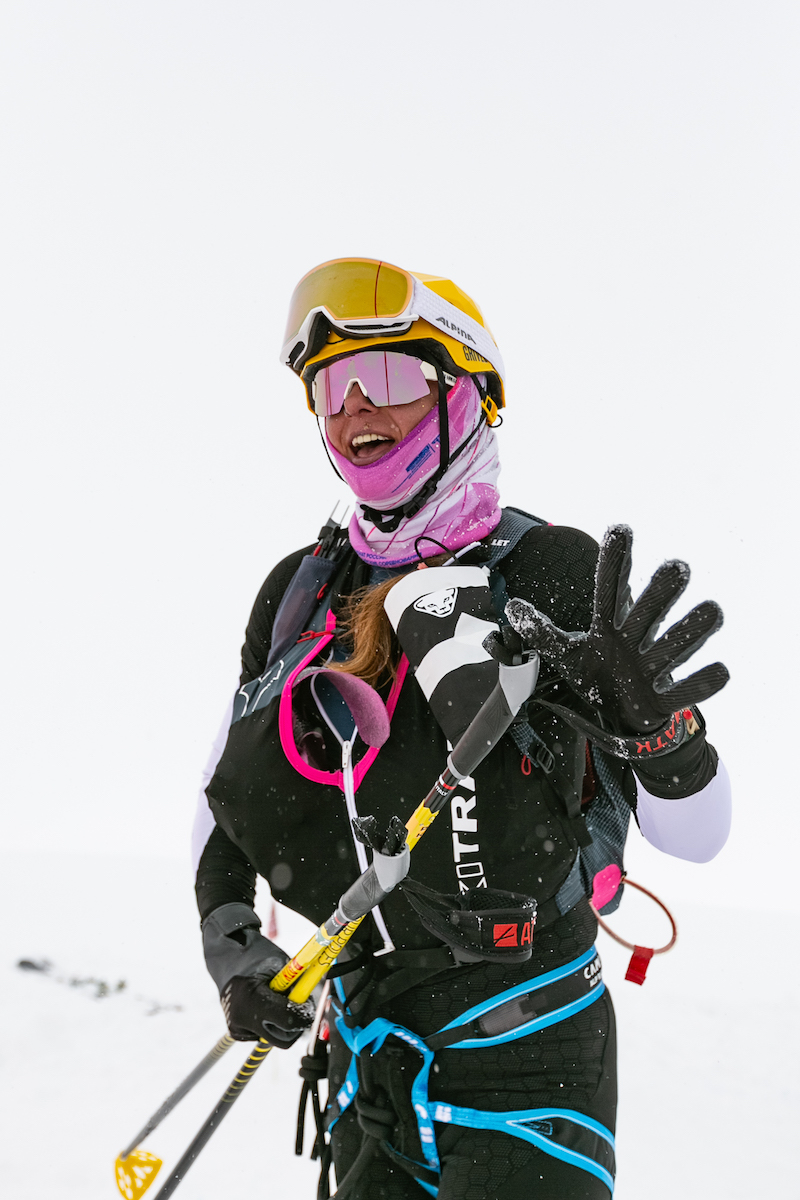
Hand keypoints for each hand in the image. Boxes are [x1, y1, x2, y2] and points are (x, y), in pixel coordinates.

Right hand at [202, 902, 314, 1046]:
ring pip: (274, 1037)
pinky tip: (263, 1005)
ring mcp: (236, 1027)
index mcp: (252, 998)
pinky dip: (270, 1023)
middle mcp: (241, 1018)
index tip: (309, 1004)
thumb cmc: (256, 955)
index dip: (304, 1014)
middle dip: (295, 1023)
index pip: (288, 1022)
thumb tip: (312, 1004)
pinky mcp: (236, 1032)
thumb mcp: (280, 964)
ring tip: (276, 999)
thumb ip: (296, 986)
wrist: (227, 956)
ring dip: (282, 1023)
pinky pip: (263, 1035)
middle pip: (284, 1038)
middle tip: (297, 1002)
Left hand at [505, 524, 728, 735]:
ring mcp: (653, 668)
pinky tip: (720, 671)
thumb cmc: (598, 677)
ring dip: (693, 629)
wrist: (622, 719)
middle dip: (661, 592)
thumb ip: (542, 632)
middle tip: (676, 567)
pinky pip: (688, 689)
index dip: (615, 562)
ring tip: (713, 610)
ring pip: (677, 643)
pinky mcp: (665, 699)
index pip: (609, 589)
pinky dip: (704, 682)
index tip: (620, 529)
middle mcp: (635, 640)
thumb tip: (512, 607)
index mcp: (608, 628)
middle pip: (649, 610)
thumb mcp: (566, 654)